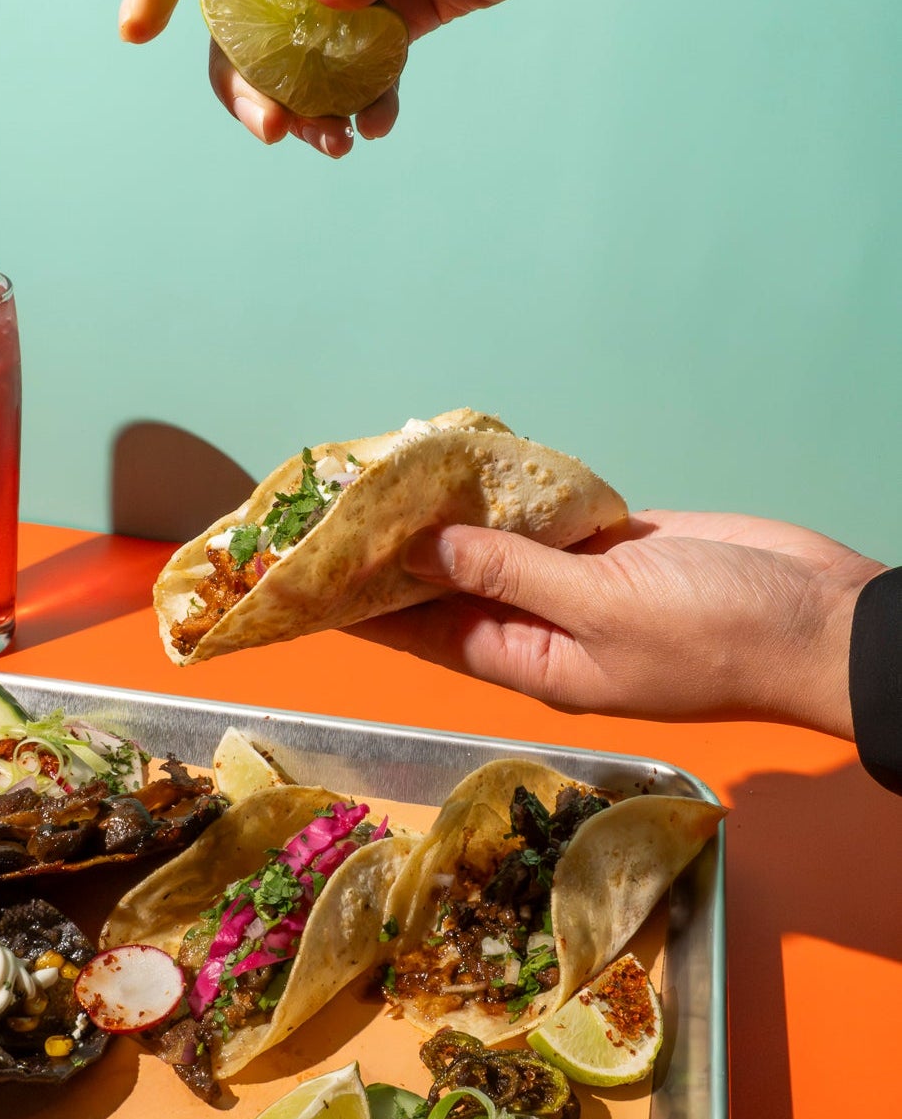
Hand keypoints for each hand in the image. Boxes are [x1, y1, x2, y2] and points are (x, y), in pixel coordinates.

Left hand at [365, 510, 884, 736]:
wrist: (815, 619)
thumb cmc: (714, 636)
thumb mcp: (603, 613)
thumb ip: (513, 574)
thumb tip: (424, 548)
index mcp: (528, 658)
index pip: (421, 631)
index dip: (362, 606)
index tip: (303, 580)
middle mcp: (540, 621)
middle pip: (448, 584)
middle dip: (393, 551)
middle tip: (332, 505)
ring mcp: (576, 579)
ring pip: (492, 543)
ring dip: (446, 513)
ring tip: (381, 474)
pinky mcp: (612, 541)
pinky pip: (543, 515)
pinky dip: (508, 489)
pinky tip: (464, 460)